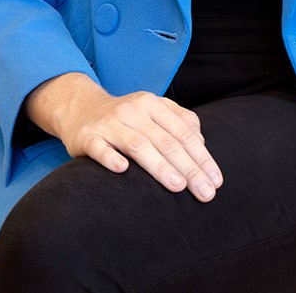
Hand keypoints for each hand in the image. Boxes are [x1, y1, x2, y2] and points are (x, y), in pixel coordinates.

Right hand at [25, 73, 222, 201]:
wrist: (80, 108)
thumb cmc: (125, 117)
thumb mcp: (153, 110)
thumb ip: (179, 121)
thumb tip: (201, 143)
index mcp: (153, 103)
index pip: (184, 132)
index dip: (202, 156)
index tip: (215, 180)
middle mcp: (133, 110)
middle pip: (166, 140)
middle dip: (189, 168)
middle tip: (205, 192)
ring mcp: (109, 123)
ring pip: (138, 145)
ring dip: (160, 166)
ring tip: (178, 186)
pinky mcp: (87, 137)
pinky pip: (99, 148)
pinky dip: (110, 158)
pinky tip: (122, 170)